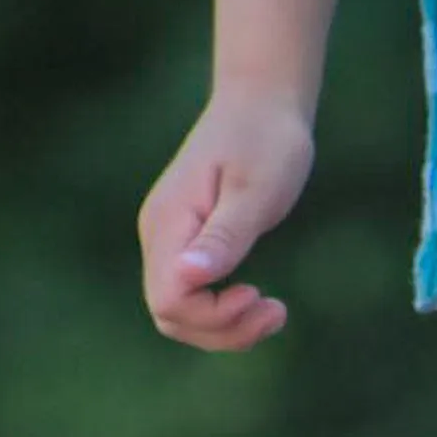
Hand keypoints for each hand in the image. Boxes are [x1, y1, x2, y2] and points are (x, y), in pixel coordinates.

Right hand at [139, 94, 314, 350]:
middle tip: (276, 311)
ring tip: (275, 310)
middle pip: (170, 316)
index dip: (212, 316)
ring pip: (180, 313)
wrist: (262, 105)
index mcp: (169, 224)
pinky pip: (194, 296)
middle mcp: (160, 236)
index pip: (168, 301)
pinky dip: (226, 313)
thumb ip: (224, 236)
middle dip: (223, 330)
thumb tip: (190, 276)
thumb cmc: (266, 142)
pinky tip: (261, 300)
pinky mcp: (188, 243)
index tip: (257, 293)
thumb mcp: (254, 191)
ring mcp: (171, 241)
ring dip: (227, 327)